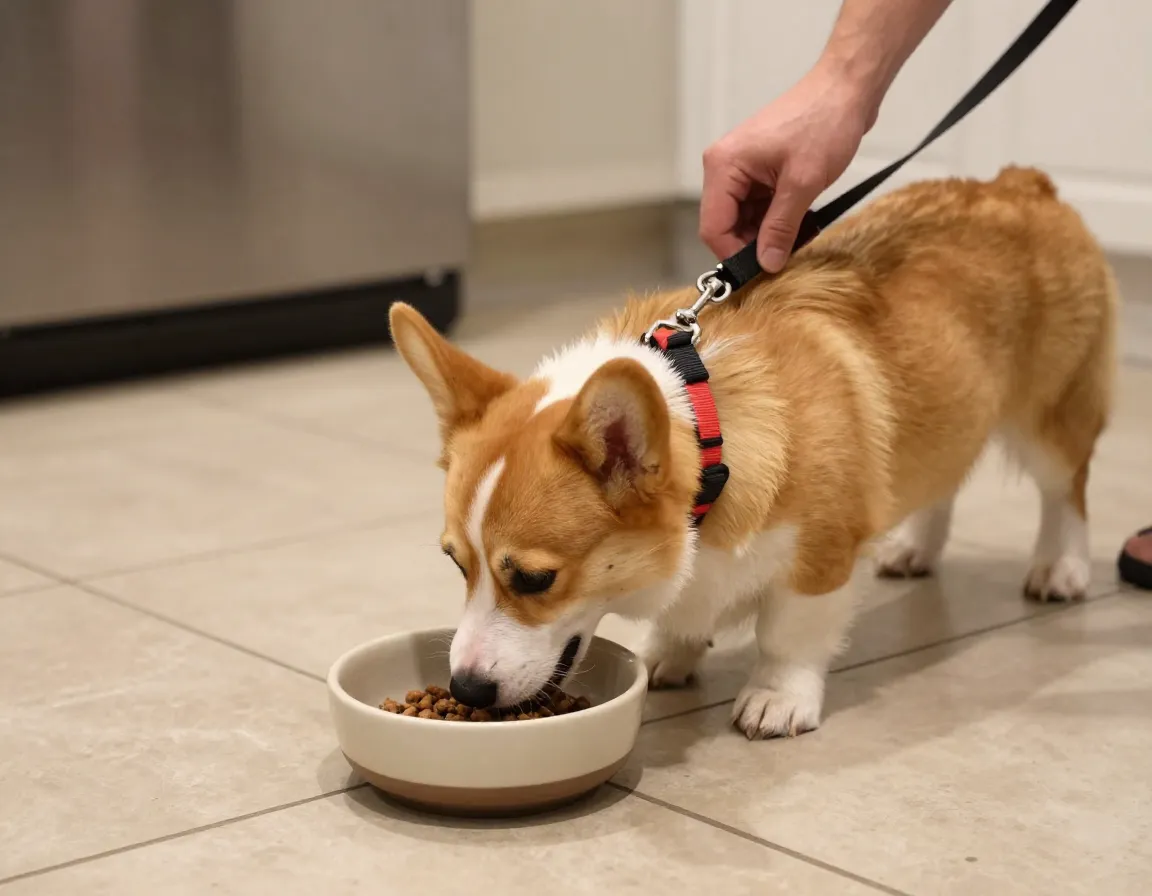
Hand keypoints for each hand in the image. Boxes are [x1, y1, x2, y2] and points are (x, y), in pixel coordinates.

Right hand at [699, 63, 875, 271]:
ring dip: (768, 233)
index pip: (713, 227)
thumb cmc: (824, 122)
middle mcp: (724, 167)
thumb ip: (781, 227)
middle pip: (725, 225)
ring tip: (800, 234)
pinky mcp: (758, 170)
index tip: (761, 271)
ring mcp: (741, 168)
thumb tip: (768, 264)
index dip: (734, 255)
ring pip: (743, 219)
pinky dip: (776, 219)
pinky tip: (800, 220)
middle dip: (753, 244)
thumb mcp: (803, 183)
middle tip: (786, 256)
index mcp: (723, 166)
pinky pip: (758, 206)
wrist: (846, 88)